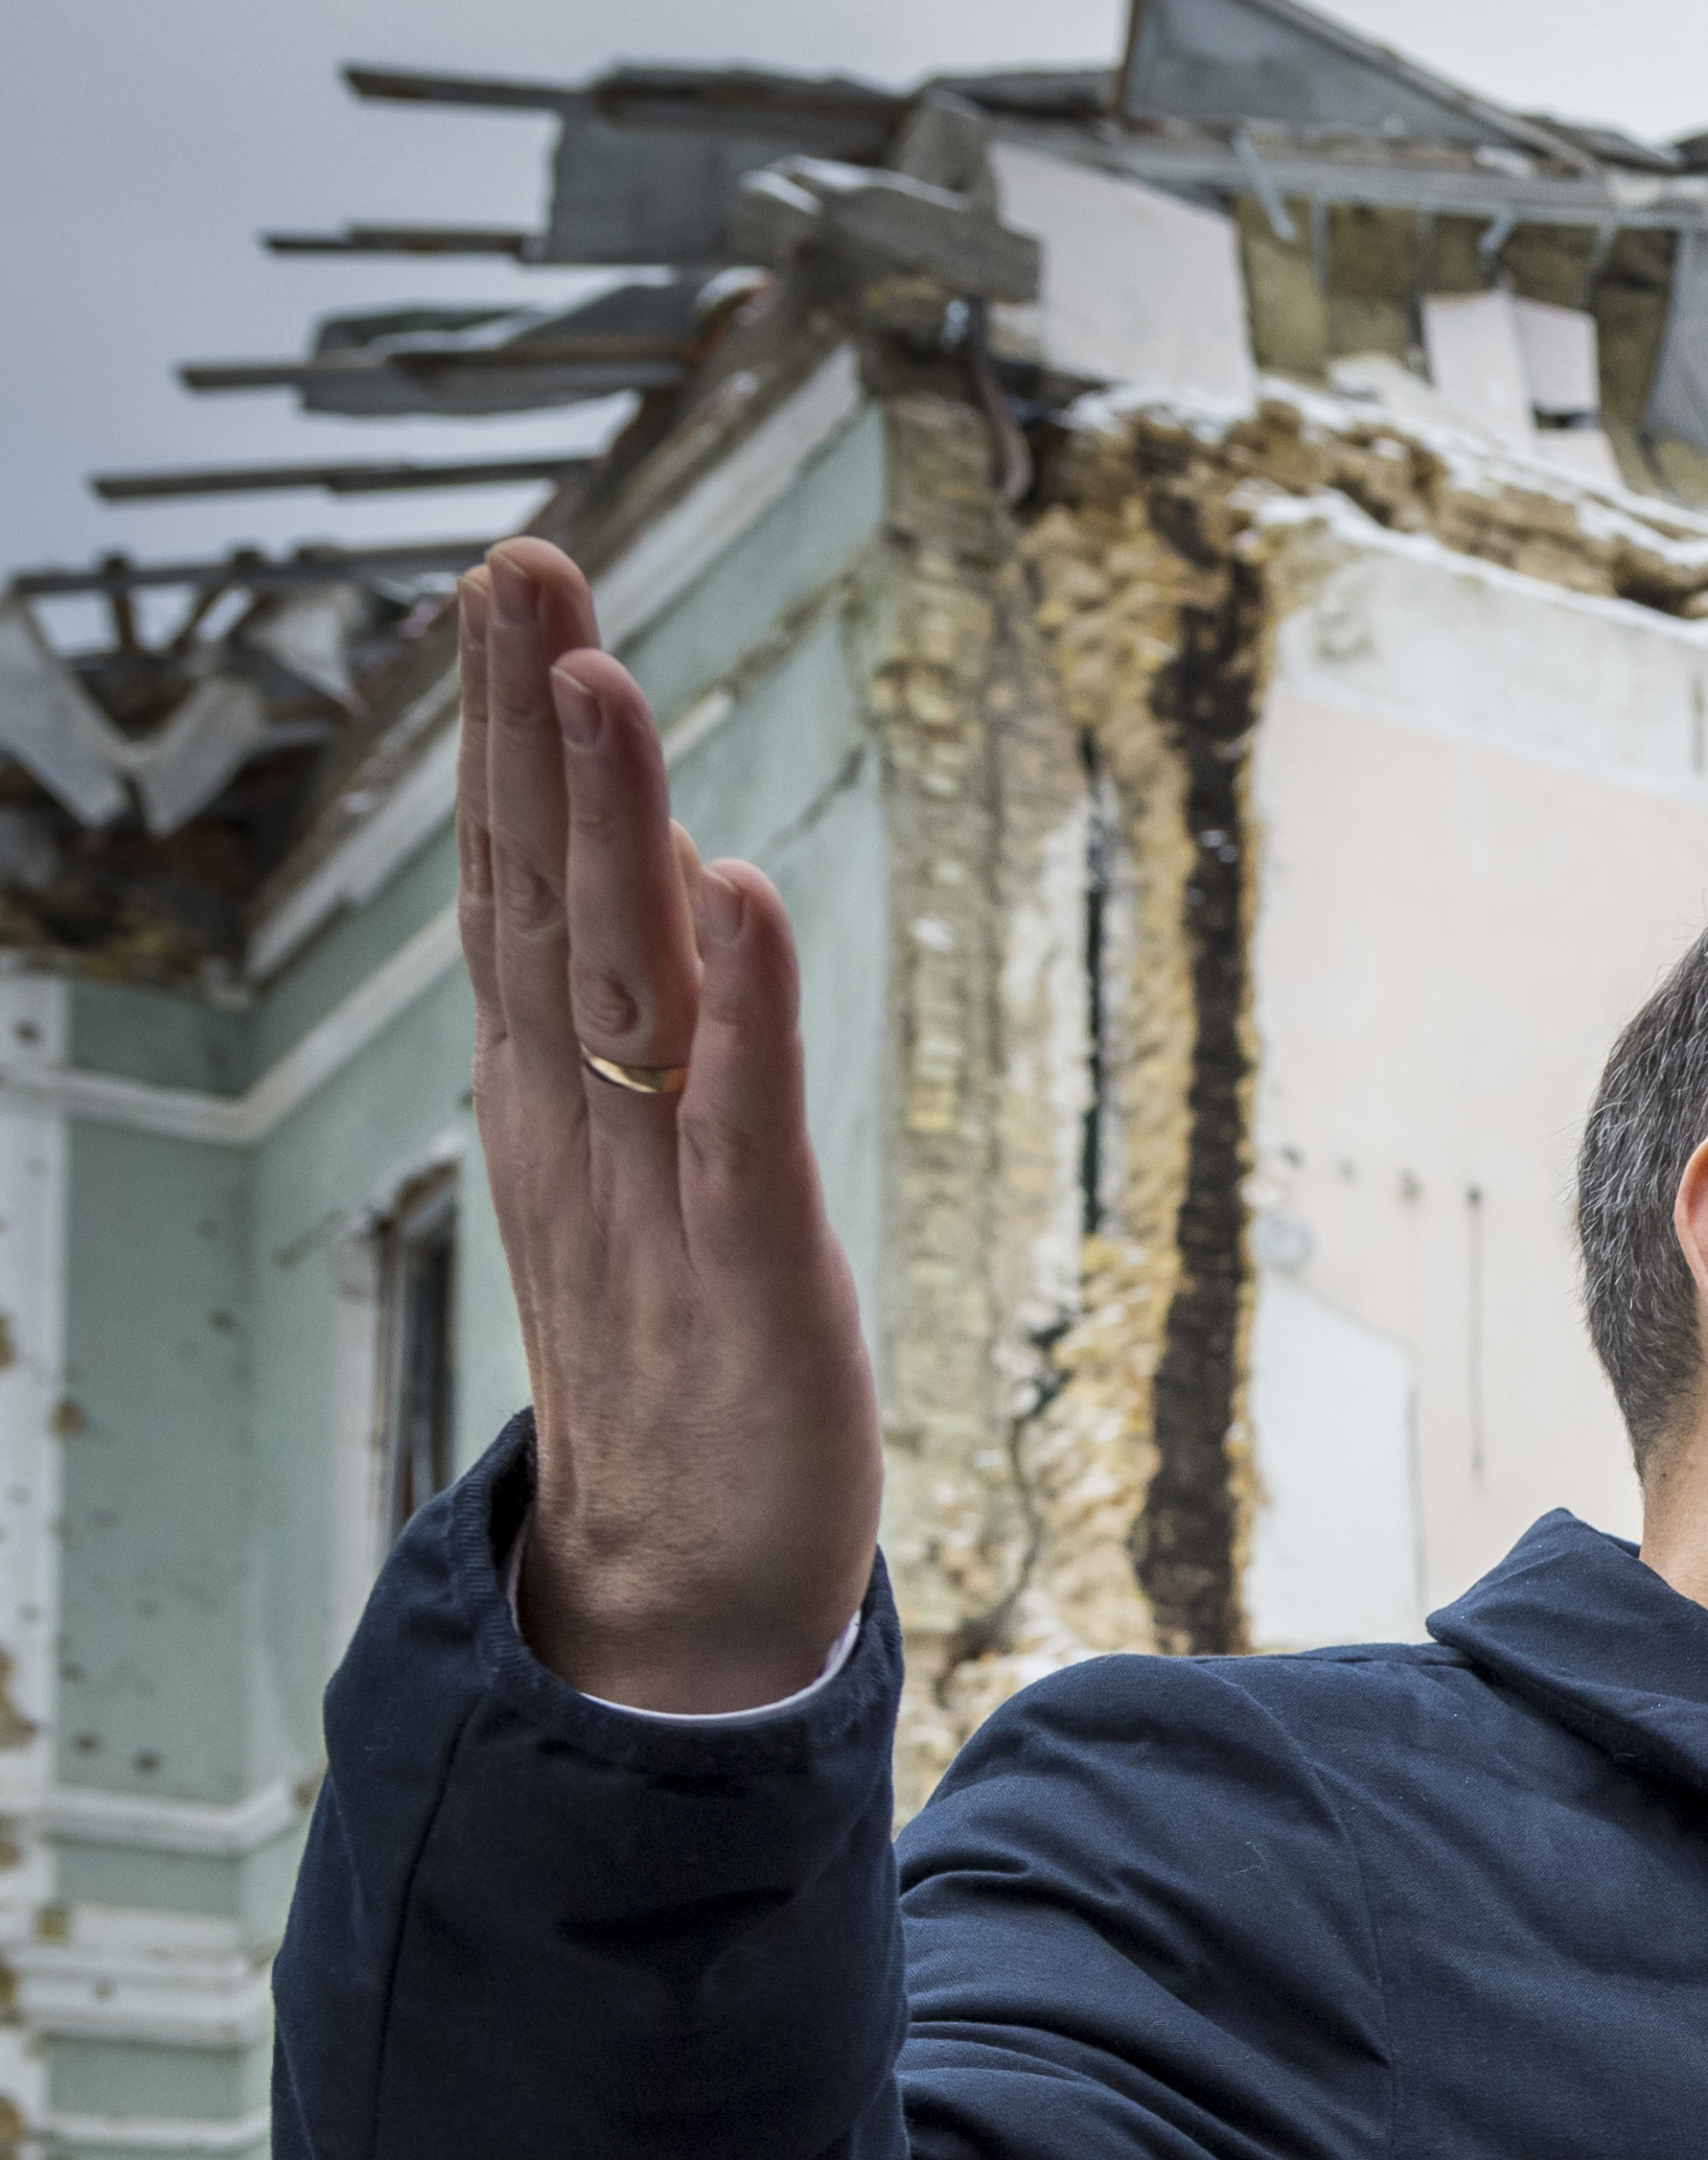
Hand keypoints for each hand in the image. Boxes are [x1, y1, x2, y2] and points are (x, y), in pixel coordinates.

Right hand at [455, 540, 880, 1704]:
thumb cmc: (684, 1385)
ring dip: (608, 824)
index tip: (509, 589)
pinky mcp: (752, 1280)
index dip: (505, 738)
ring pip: (620, 983)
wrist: (687, 1598)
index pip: (515, 886)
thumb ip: (655, 1043)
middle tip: (524, 561)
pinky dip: (746, 1006)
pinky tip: (739, 889)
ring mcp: (657, 1202)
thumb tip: (675, 877)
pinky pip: (739, 1124)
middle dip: (528, 728)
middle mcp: (586, 1132)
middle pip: (541, 897)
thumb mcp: (651, 1189)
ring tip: (597, 669)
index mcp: (558, 1105)